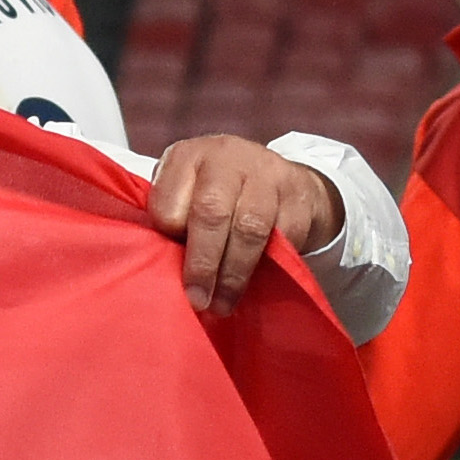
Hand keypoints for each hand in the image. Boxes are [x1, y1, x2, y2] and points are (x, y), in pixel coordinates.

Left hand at [146, 136, 344, 314]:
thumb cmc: (219, 195)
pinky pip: (285, 236)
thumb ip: (173, 222)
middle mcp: (225, 156)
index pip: (169, 202)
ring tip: (224, 304)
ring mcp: (266, 171)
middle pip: (211, 212)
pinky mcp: (298, 192)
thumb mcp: (187, 195)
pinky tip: (257, 282)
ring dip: (234, 274)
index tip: (169, 263)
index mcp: (187, 157)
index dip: (169, 237)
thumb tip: (162, 270)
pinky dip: (270, 264)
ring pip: (250, 227)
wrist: (278, 176)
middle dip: (203, 264)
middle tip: (198, 299)